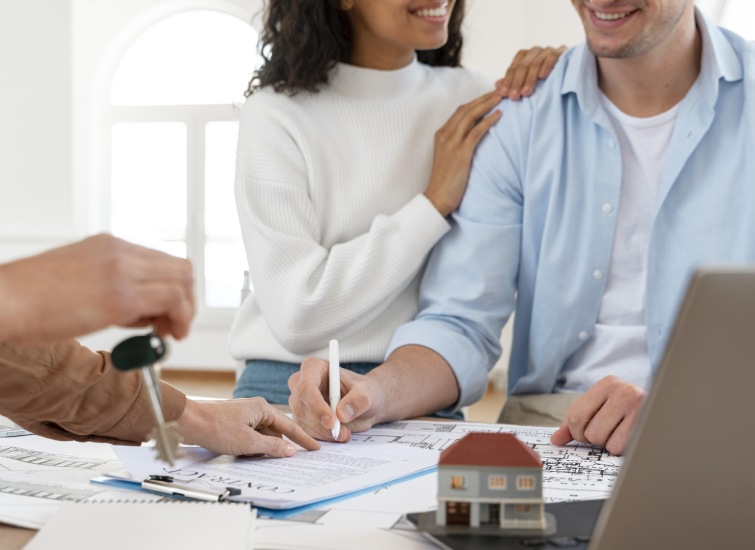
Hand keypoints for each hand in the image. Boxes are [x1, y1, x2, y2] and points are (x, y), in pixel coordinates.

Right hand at [0, 234, 194, 341]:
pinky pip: (171, 299)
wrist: (3, 300)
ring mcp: (122, 270)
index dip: (174, 288)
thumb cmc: (30, 298)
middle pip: (180, 268)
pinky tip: (164, 334)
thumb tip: (143, 312)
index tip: (168, 312)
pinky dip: (179, 317)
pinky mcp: (121, 295)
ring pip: (181, 280)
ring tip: (170, 332)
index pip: (163, 261)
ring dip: (185, 310)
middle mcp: (120, 251)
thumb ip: (114, 287)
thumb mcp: (79, 280)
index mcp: (109, 245)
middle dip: (186, 300)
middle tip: (176, 325)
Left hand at [174, 397, 319, 455]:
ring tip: (268, 457)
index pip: (289, 426)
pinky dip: (254, 447)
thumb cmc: (215, 427)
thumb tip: (290, 451)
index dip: (303, 438)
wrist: (188, 423)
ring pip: (263, 436)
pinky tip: (250, 455)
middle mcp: (255, 410)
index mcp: (262, 408)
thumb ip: (272, 446)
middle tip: (297, 456)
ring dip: (265, 448)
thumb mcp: (248, 441)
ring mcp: (245, 417)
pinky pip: (252, 438)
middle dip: (282, 445)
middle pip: (277, 431)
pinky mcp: (235, 425)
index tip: (315, 447)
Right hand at [288, 357, 388, 441]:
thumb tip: (342, 414)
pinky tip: (337, 436)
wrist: (365, 404)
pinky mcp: (301, 418)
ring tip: (345, 433)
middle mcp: (301, 384)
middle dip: (320, 424)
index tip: (331, 422)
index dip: (316, 406)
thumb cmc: (364, 392)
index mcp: (313, 368)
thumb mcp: (367, 393)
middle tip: (342, 433)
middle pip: (301, 407)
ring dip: (323, 433)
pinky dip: (321, 438)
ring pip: (302, 422)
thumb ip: (358, 400)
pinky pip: (305, 433)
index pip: (306, 387)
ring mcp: (299, 402)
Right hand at [423, 91, 502, 216]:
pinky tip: (499, 115)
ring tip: (502, 96)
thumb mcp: (449, 157)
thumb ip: (458, 144)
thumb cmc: (445, 181)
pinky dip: (488, 121)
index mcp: (441, 134)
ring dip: (487, 104)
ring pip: (470, 116)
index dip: (476, 101)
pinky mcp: (461, 153)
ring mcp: (452, 143)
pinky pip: (476, 132)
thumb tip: (474, 136)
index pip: (460, 111)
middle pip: (466, 109)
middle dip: (484, 97)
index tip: (490, 95)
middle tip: (500, 89)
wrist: (437, 197)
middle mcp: (445, 135)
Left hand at [496, 45, 566, 99]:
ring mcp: (548, 50)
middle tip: (513, 97)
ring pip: (535, 63)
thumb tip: (497, 85)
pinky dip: (546, 66)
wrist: (571, 71)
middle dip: (516, 82)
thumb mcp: (528, 81)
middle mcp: (535, 51)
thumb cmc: (546, 79)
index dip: (507, 81)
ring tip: (526, 93)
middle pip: (522, 66)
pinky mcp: (561, 52)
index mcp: (525, 56)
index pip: (513, 68)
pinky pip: (551, 57)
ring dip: (529, 79)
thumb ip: (513, 81)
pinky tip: (542, 77)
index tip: (503, 95)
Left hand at [550, 375, 645, 455]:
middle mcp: (623, 391)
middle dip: (595, 439)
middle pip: (588, 431)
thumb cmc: (628, 412)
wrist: (669, 409)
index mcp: (608, 384)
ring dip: (609, 444)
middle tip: (608, 432)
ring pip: (603, 442)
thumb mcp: (602, 407)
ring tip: (622, 433)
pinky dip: (622, 450)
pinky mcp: (648, 425)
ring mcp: (638, 408)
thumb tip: (555, 439)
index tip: (583, 435)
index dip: (576, 432)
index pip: (576, 415)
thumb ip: (576, 421)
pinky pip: (620, 448)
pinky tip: (632, 438)